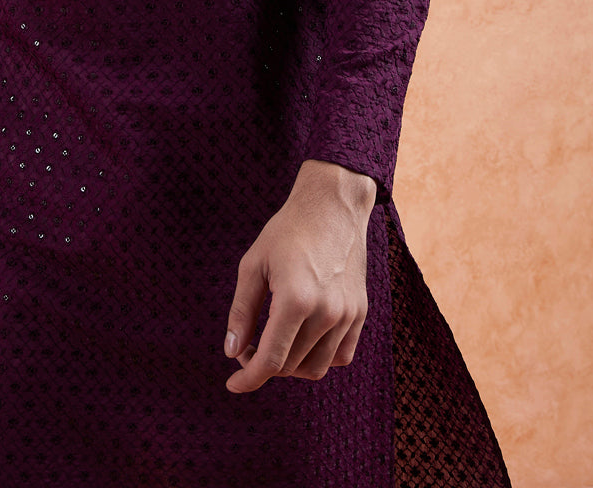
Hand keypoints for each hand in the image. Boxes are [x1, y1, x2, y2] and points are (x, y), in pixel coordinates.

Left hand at [223, 159, 375, 391]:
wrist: (332, 207)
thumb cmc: (287, 231)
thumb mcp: (253, 265)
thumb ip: (241, 311)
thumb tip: (232, 352)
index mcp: (295, 300)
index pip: (271, 360)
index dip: (248, 378)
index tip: (232, 385)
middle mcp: (327, 313)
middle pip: (290, 366)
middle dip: (263, 363)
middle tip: (247, 344)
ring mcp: (348, 315)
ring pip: (316, 367)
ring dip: (291, 365)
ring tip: (273, 340)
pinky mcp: (361, 313)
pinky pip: (340, 356)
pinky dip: (319, 358)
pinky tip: (301, 338)